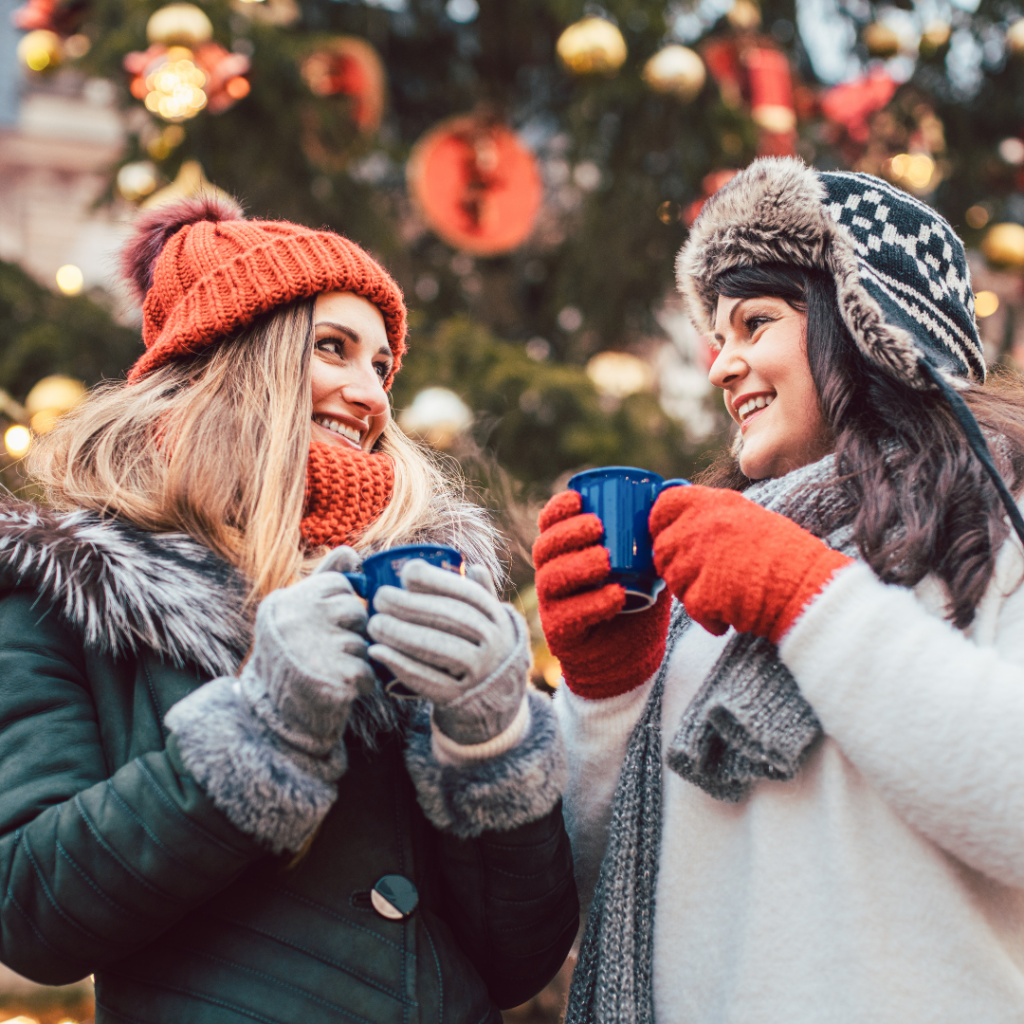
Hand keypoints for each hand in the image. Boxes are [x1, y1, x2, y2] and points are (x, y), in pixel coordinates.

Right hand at [239, 545, 374, 756]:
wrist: (271, 718)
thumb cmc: (290, 658)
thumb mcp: (297, 612)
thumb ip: (324, 578)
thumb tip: (351, 551)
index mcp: (287, 600)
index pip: (339, 584)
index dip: (341, 606)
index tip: (323, 625)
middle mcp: (297, 620)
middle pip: (356, 611)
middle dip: (351, 632)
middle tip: (326, 651)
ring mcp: (315, 649)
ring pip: (363, 642)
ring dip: (354, 660)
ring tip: (327, 671)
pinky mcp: (335, 678)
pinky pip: (369, 672)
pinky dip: (361, 684)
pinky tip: (338, 689)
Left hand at [366, 560, 528, 745]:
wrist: (495, 701)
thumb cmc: (481, 649)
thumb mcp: (489, 623)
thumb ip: (480, 595)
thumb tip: (472, 566)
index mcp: (498, 619)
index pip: (469, 594)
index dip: (438, 581)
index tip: (407, 573)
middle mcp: (495, 644)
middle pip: (451, 619)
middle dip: (411, 605)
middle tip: (379, 598)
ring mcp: (480, 673)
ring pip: (439, 648)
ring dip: (402, 634)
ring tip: (374, 623)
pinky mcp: (459, 698)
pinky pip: (428, 680)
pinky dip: (400, 664)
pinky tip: (377, 652)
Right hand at [533, 490, 670, 699]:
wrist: (631, 655)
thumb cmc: (636, 600)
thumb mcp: (645, 564)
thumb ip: (653, 534)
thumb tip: (675, 490)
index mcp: (565, 552)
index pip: (549, 524)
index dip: (557, 509)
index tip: (579, 498)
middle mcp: (552, 575)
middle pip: (545, 548)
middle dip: (567, 533)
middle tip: (597, 527)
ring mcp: (553, 605)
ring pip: (552, 579)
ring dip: (578, 565)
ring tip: (606, 560)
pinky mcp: (561, 633)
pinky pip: (569, 615)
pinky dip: (593, 603)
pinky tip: (615, 595)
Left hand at [650, 485, 851, 643]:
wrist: (809, 588)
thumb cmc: (787, 555)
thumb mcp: (748, 518)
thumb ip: (712, 519)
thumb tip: (681, 528)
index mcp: (713, 503)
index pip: (663, 505)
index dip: (660, 524)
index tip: (667, 537)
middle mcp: (701, 526)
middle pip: (662, 549)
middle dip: (677, 567)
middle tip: (705, 578)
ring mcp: (698, 559)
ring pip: (673, 581)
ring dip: (693, 593)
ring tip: (726, 595)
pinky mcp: (702, 593)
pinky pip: (691, 608)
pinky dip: (709, 617)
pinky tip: (733, 614)